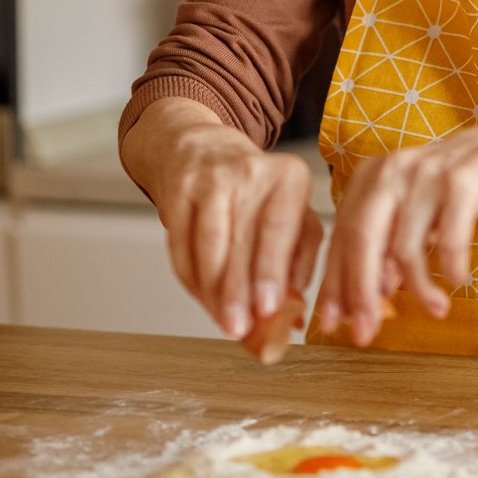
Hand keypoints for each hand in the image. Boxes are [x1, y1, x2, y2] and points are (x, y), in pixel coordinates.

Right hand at [122, 98, 323, 346]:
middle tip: (240, 328)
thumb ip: (300, 256)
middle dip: (239, 290)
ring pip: (208, 244)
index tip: (268, 306)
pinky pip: (180, 243)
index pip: (280, 227)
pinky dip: (191, 277)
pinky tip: (203, 298)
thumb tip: (296, 312)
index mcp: (288, 176)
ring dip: (214, 289)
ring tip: (222, 321)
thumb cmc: (259, 190)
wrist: (203, 149)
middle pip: (242, 240)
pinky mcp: (177, 190)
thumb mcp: (293, 210)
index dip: (272, 269)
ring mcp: (209, 178)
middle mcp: (250, 171)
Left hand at [318, 111, 477, 345]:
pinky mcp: (463, 180)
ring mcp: (428, 172)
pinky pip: (448, 238)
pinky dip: (450, 266)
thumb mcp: (417, 211)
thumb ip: (387, 245)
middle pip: (361, 240)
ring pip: (404, 245)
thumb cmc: (463, 188)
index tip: (333, 324)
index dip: (334, 284)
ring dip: (416, 288)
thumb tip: (362, 299)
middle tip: (365, 333)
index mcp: (373, 175)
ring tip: (433, 310)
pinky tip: (457, 280)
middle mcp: (394, 169)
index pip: (341, 236)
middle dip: (360, 293)